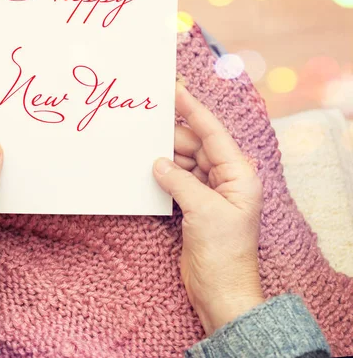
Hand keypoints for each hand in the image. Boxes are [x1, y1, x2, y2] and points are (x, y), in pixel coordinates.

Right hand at [153, 83, 264, 335]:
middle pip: (195, 145)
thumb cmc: (223, 252)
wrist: (221, 290)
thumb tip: (158, 162)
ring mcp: (210, 191)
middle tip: (146, 121)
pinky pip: (177, 178)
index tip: (175, 90)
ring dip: (166, 155)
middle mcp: (226, 177)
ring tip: (142, 143)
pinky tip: (148, 166)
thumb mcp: (203, 211)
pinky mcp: (195, 204)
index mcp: (238, 173)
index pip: (212, 133)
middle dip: (172, 135)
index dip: (192, 110)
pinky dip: (164, 173)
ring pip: (184, 161)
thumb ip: (179, 181)